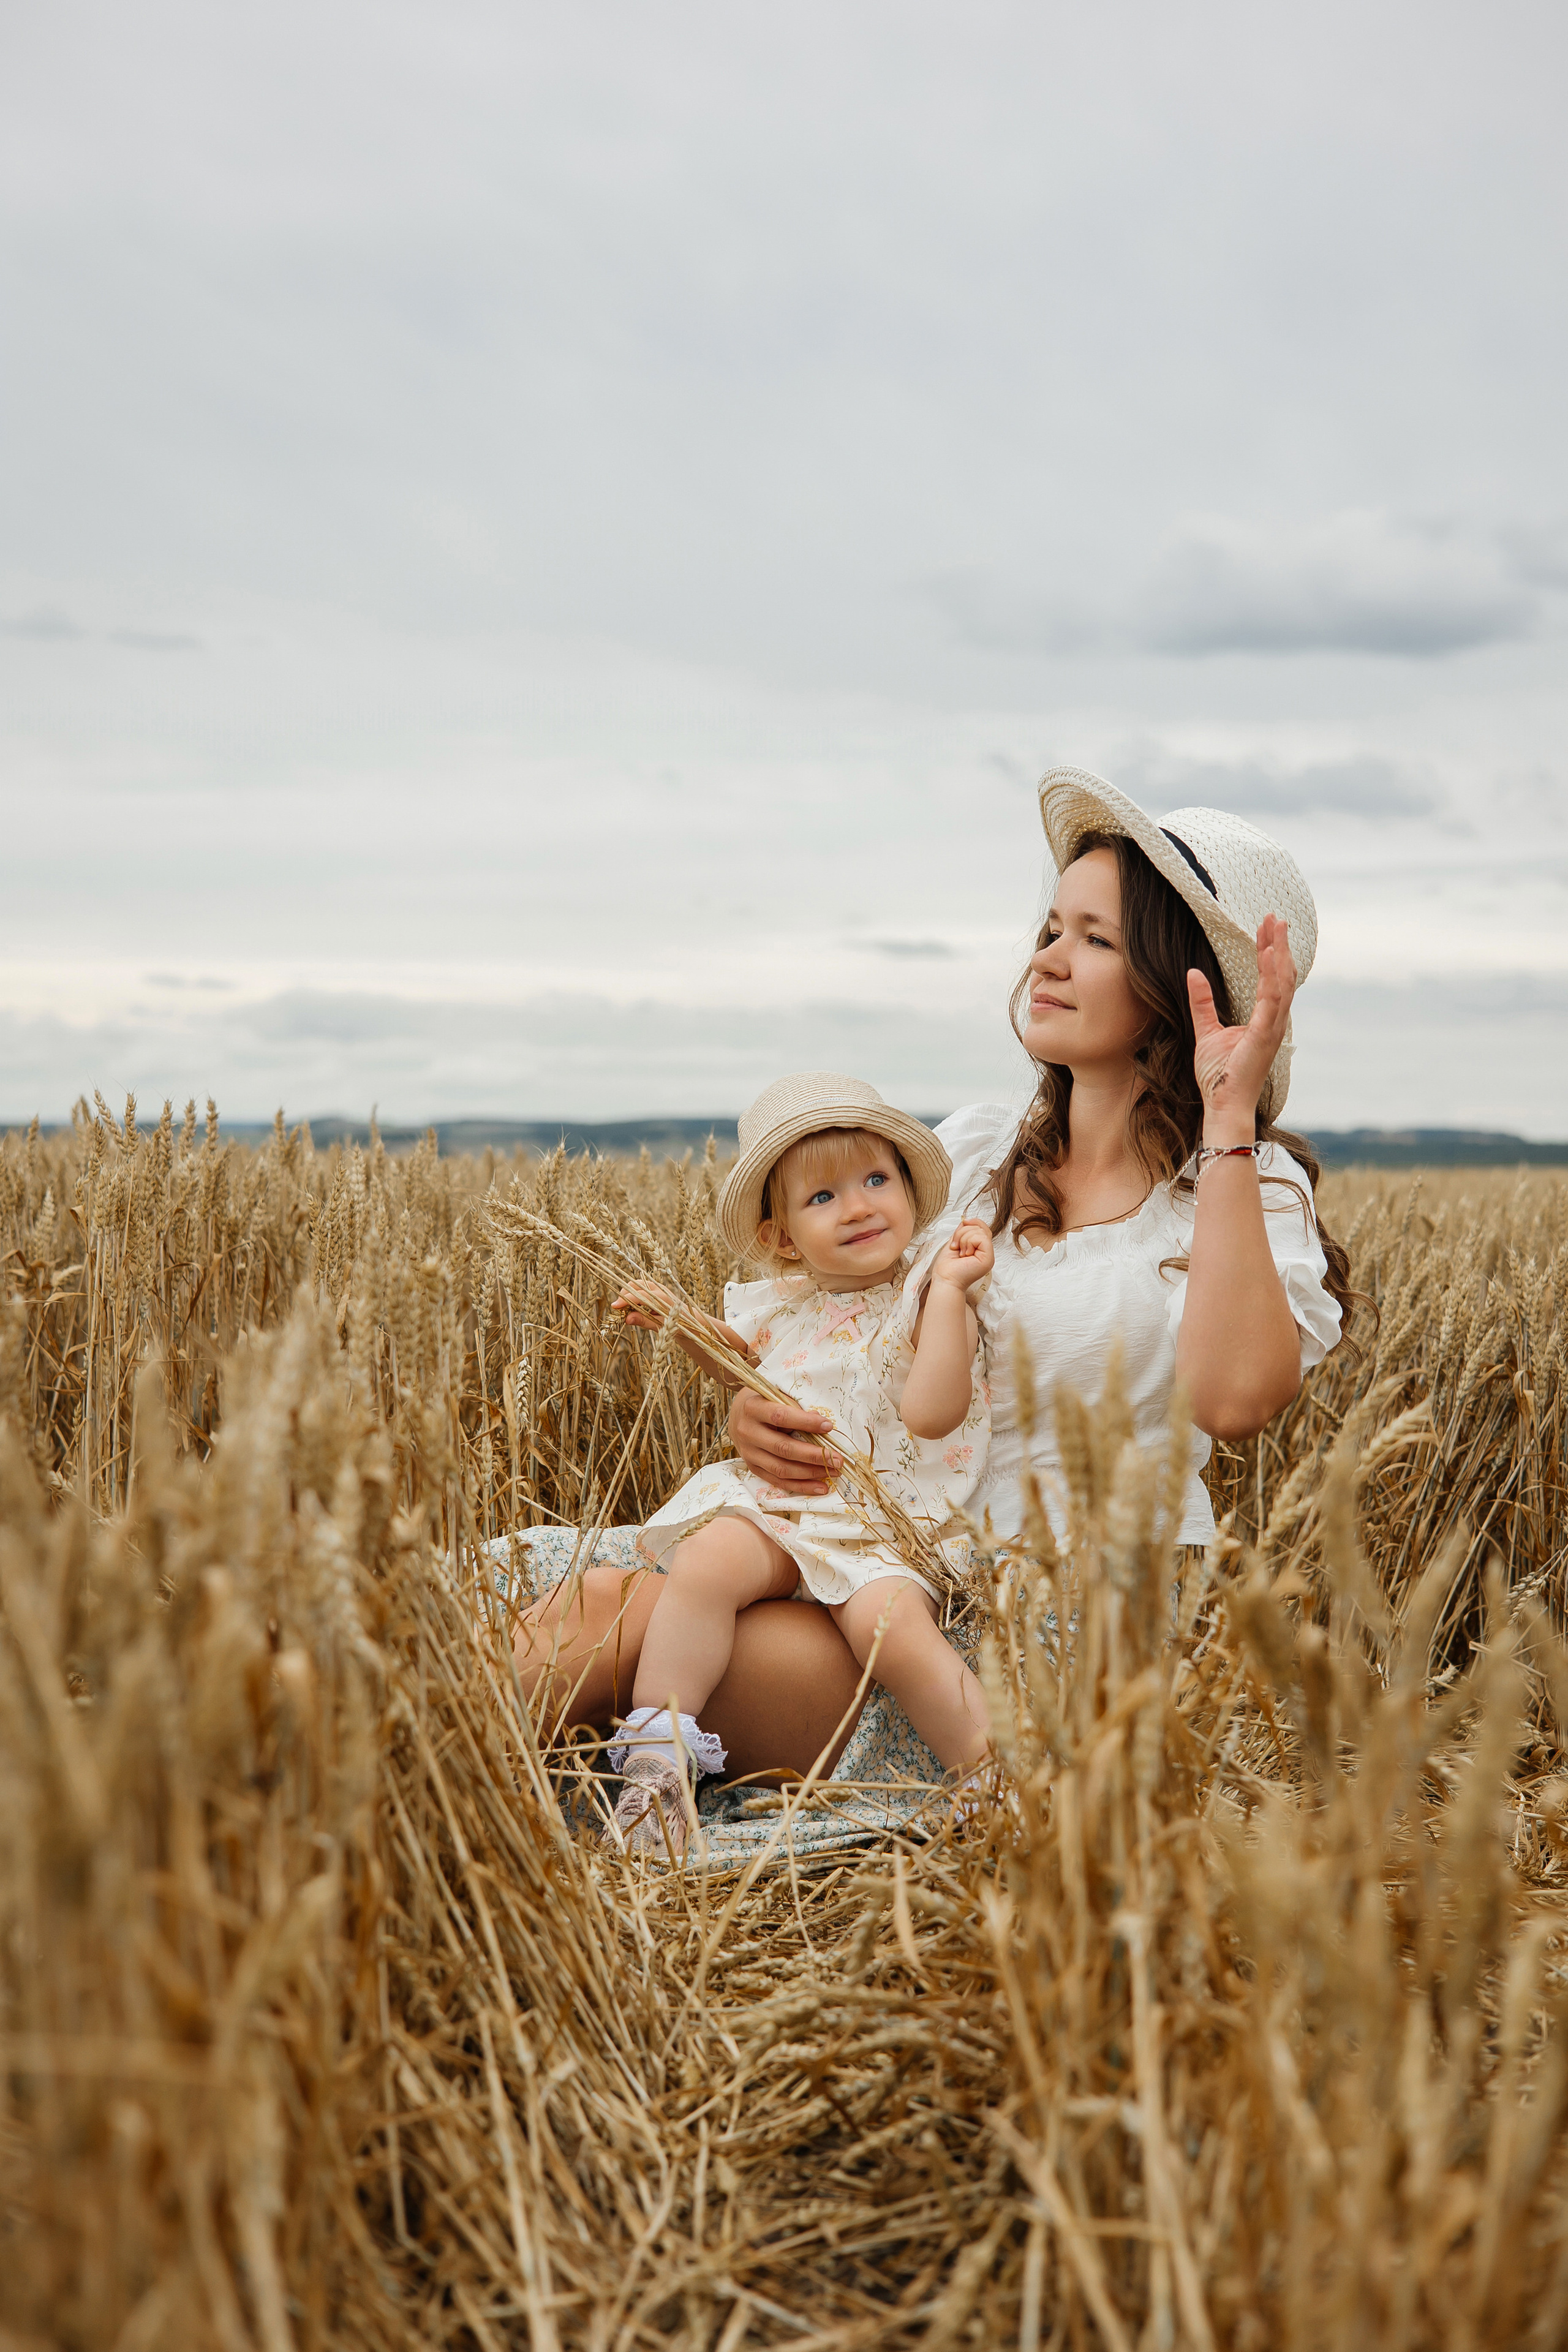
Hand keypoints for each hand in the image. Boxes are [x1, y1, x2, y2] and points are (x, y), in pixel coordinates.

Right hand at [611, 1278, 676, 1330]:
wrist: (690, 1320)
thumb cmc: (677, 1324)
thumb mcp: (660, 1325)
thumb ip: (643, 1321)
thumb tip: (626, 1319)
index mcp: (662, 1299)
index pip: (639, 1296)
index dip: (625, 1300)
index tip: (614, 1306)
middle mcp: (660, 1290)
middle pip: (636, 1284)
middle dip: (624, 1294)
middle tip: (619, 1308)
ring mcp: (658, 1287)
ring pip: (637, 1283)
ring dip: (628, 1292)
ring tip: (625, 1307)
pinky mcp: (656, 1289)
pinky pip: (641, 1287)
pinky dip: (633, 1293)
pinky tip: (633, 1305)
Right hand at [728, 1387, 839, 1495]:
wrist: (739, 1416)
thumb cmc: (765, 1402)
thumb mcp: (776, 1396)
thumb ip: (796, 1407)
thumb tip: (821, 1423)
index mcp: (753, 1408)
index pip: (781, 1417)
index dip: (806, 1422)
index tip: (828, 1426)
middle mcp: (748, 1432)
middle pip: (783, 1448)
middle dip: (814, 1455)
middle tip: (838, 1459)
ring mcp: (749, 1453)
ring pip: (781, 1469)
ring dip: (811, 1473)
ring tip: (834, 1472)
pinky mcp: (753, 1468)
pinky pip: (778, 1481)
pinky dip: (801, 1486)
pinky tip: (820, 1487)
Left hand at [929, 1219, 994, 1292]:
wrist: (945, 1280)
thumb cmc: (947, 1267)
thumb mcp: (954, 1243)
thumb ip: (962, 1232)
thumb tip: (965, 1220)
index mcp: (978, 1249)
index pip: (982, 1227)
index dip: (971, 1223)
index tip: (960, 1228)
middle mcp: (985, 1252)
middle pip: (980, 1227)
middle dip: (962, 1232)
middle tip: (957, 1247)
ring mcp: (988, 1256)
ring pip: (979, 1231)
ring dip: (963, 1239)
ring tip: (960, 1253)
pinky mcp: (988, 1258)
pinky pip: (981, 1238)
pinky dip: (968, 1242)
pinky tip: (965, 1254)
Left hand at [1187, 915, 1294, 1139]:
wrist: (1222, 1103)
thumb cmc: (1218, 1074)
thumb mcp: (1206, 1030)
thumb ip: (1202, 1002)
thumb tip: (1193, 973)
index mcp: (1263, 1019)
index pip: (1271, 978)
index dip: (1269, 951)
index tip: (1264, 927)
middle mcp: (1273, 1020)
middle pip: (1282, 975)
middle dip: (1278, 944)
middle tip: (1274, 917)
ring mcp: (1272, 1028)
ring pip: (1282, 983)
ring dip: (1279, 953)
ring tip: (1275, 927)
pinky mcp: (1265, 1036)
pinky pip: (1271, 1000)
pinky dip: (1271, 976)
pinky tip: (1268, 955)